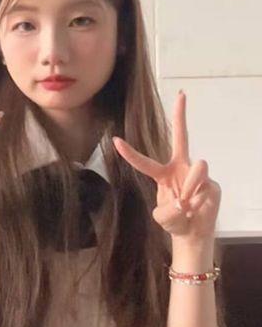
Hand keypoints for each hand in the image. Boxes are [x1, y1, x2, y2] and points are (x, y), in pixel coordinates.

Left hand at [111, 89, 220, 240]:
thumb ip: (167, 210)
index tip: (115, 140)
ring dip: (190, 188)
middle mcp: (180, 168)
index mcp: (162, 174)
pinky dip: (198, 201)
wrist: (193, 231)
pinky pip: (204, 186)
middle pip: (182, 137)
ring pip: (197, 168)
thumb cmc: (174, 220)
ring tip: (187, 205)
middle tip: (181, 95)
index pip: (144, 161)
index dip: (130, 153)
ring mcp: (197, 173)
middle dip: (181, 116)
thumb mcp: (162, 217)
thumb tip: (183, 200)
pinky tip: (197, 208)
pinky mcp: (211, 183)